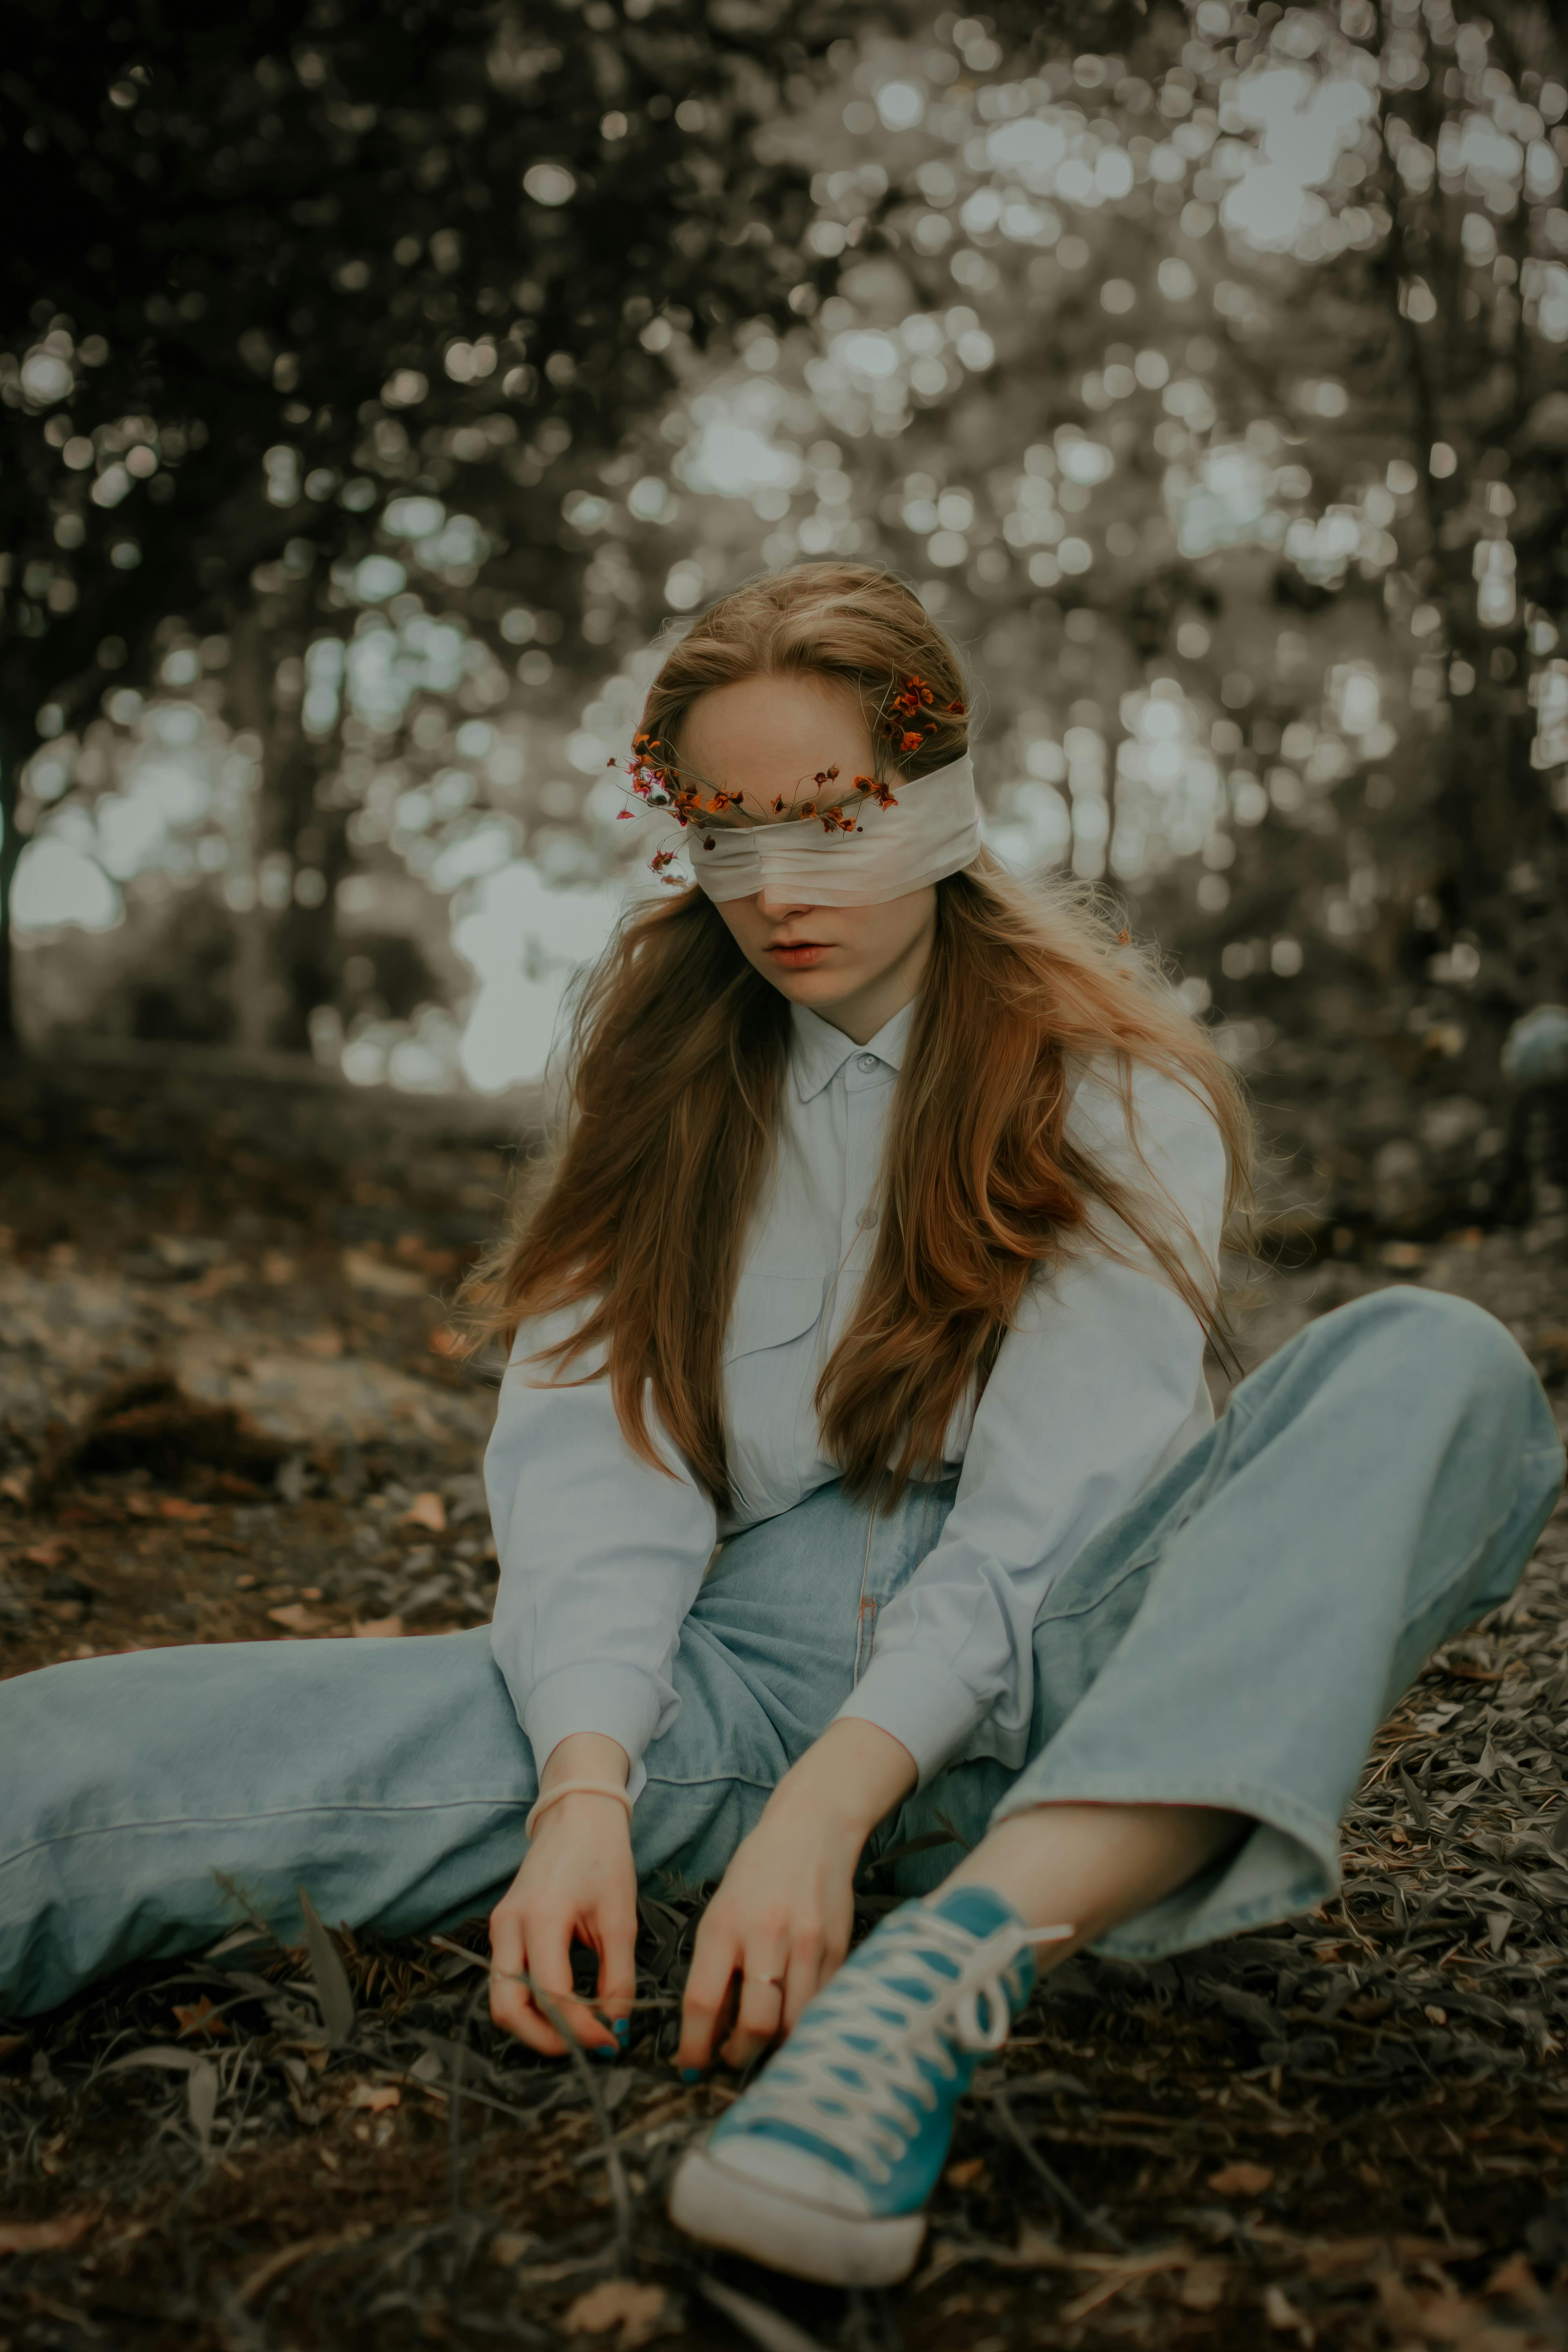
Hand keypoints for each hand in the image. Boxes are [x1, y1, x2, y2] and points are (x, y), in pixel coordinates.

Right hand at [488, 1733, 635, 2058]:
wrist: (577, 1815)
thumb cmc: (603, 1858)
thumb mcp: (620, 1917)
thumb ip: (618, 1975)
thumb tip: (615, 2025)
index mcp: (541, 1916)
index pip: (551, 1993)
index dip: (580, 2028)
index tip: (610, 2040)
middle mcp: (509, 1925)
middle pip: (507, 2008)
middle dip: (544, 2040)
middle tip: (585, 2049)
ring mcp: (499, 1927)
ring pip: (501, 1999)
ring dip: (533, 2026)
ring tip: (575, 2034)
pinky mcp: (502, 1929)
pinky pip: (506, 1980)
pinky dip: (529, 2004)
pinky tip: (562, 2009)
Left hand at [677, 1719, 915, 2073]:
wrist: (813, 1829)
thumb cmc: (758, 1870)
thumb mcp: (721, 1910)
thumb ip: (716, 1965)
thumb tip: (711, 2027)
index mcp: (726, 1926)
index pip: (703, 2002)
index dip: (694, 2046)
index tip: (689, 2068)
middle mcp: (767, 1937)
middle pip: (755, 2024)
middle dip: (738, 2055)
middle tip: (730, 2058)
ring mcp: (809, 1945)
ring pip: (794, 2024)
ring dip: (775, 2047)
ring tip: (762, 2044)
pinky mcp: (840, 1949)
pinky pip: (822, 2006)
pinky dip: (806, 2022)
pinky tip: (794, 2019)